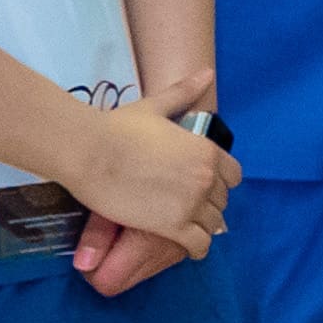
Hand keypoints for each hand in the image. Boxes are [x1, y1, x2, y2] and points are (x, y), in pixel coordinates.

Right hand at [65, 70, 234, 293]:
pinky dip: (198, 248)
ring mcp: (191, 203)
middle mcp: (206, 178)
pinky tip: (191, 247)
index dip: (220, 182)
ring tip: (189, 227)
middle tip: (190, 207)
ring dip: (203, 225)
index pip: (233, 176)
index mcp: (206, 151)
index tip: (204, 185)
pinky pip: (199, 244)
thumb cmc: (118, 127)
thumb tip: (207, 74)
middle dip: (209, 204)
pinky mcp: (173, 226)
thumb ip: (184, 93)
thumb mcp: (156, 107)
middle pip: (222, 200)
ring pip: (214, 223)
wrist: (89, 151)